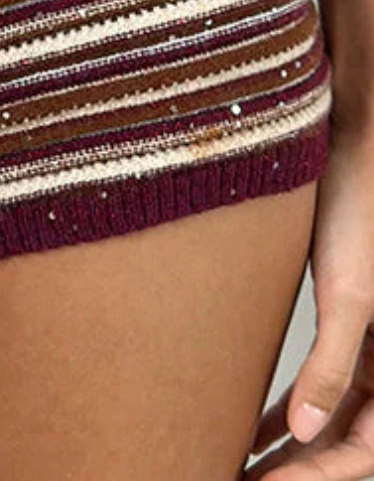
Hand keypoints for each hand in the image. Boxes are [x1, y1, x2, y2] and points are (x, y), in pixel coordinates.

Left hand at [244, 124, 373, 478]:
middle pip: (344, 439)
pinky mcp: (339, 317)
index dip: (317, 477)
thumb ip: (332, 365)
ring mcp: (365, 341)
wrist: (347, 152)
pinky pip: (317, 381)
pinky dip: (286, 407)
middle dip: (298, 469)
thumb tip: (302, 433)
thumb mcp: (348, 294)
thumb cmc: (358, 214)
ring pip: (327, 414)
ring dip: (290, 444)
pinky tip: (250, 424)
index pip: (364, 449)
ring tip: (239, 465)